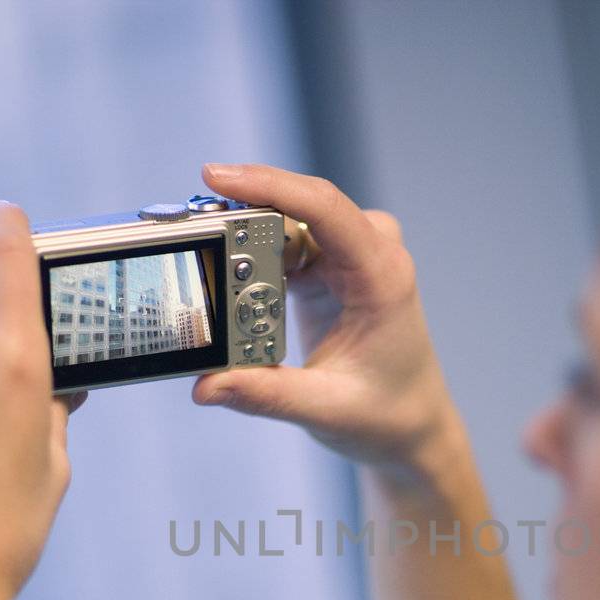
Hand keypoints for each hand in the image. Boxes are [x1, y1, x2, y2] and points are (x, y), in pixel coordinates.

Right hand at [192, 163, 460, 474]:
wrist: (411, 422)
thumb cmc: (385, 413)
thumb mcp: (325, 409)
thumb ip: (265, 395)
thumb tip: (204, 385)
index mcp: (381, 274)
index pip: (324, 206)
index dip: (270, 185)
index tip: (217, 177)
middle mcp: (369, 252)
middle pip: (296, 207)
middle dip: (240, 215)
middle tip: (188, 236)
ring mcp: (349, 254)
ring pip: (283, 223)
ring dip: (240, 239)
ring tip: (200, 261)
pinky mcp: (328, 265)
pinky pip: (279, 244)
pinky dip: (248, 257)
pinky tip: (223, 278)